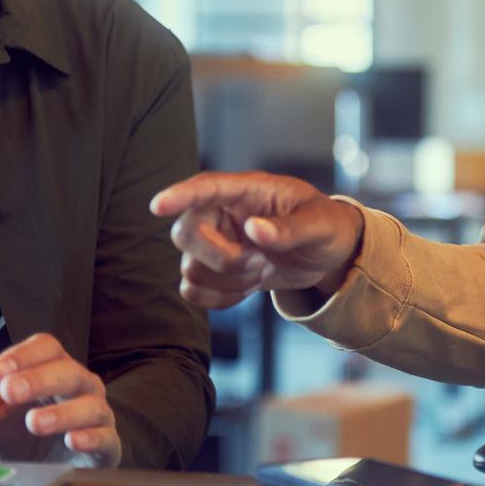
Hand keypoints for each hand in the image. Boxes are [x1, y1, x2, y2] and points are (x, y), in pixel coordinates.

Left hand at [0, 333, 121, 466]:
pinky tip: (72, 441)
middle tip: (11, 392)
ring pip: (90, 405)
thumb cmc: (18, 436)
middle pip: (67, 371)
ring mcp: (96, 415)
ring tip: (35, 423)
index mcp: (52, 368)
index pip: (46, 348)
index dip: (24, 355)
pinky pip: (107, 438)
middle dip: (39, 379)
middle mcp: (79, 386)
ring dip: (62, 412)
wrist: (38, 473)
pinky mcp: (107, 447)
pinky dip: (92, 438)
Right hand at [149, 172, 364, 310]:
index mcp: (247, 191)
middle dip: (219, 258)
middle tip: (259, 262)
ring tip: (261, 270)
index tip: (158, 206)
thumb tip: (255, 230)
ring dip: (226, 280)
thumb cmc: (325, 226)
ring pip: (190, 267)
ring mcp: (218, 242)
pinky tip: (247, 289)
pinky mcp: (219, 270)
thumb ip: (290, 228)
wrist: (326, 254)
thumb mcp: (320, 224)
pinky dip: (218, 297)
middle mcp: (224, 214)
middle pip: (186, 233)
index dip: (180, 195)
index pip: (206, 187)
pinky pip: (194, 289)